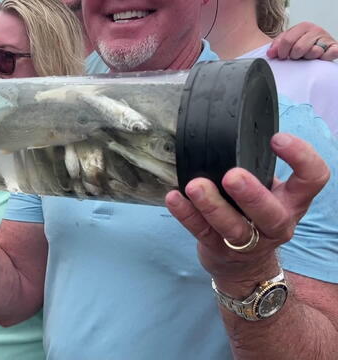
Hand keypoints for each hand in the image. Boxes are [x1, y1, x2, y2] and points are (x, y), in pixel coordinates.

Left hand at [165, 133, 328, 294]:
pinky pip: (201, 232)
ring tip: (195, 186)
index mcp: (293, 202)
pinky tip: (174, 198)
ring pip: (233, 227)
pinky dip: (186, 215)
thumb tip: (223, 128)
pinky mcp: (219, 250)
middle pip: (271, 213)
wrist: (244, 266)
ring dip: (212, 206)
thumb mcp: (268, 191)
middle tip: (232, 175)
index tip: (277, 138)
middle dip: (252, 195)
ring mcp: (249, 242)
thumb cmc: (253, 214)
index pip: (313, 179)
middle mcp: (277, 224)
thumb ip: (255, 168)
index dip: (302, 157)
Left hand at [267, 21, 337, 60]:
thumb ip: (277, 45)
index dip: (281, 52)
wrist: (320, 47)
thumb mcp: (288, 42)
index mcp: (303, 26)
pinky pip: (332, 52)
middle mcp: (316, 30)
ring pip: (312, 52)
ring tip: (307, 57)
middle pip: (298, 48)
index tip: (282, 57)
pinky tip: (322, 57)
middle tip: (296, 57)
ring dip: (308, 58)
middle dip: (294, 56)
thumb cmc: (301, 44)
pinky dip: (326, 56)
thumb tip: (270, 54)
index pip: (286, 41)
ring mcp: (326, 38)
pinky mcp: (334, 47)